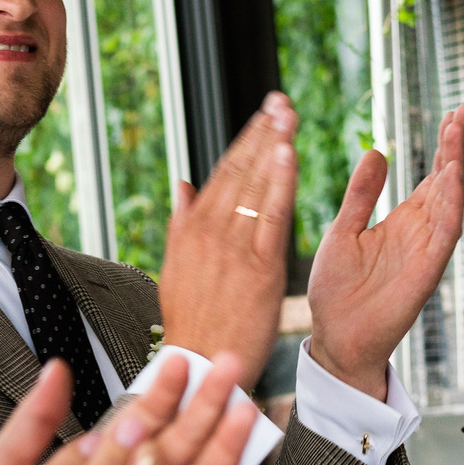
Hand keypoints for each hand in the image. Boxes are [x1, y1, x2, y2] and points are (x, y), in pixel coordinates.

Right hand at [157, 94, 297, 376]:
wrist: (200, 364)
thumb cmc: (192, 321)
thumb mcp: (176, 268)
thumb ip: (181, 223)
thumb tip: (183, 184)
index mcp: (193, 229)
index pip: (224, 174)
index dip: (246, 141)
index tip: (264, 115)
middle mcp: (212, 232)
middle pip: (241, 172)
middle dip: (262, 133)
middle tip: (281, 100)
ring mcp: (235, 248)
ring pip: (256, 187)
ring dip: (273, 147)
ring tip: (287, 115)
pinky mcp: (260, 268)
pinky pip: (272, 217)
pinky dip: (279, 184)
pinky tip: (287, 155)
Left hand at [305, 105, 463, 398]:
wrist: (335, 341)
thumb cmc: (337, 293)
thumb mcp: (342, 231)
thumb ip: (360, 195)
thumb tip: (375, 151)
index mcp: (403, 221)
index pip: (431, 175)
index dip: (444, 145)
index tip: (453, 112)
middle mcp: (421, 232)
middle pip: (448, 180)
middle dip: (458, 145)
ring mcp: (427, 251)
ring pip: (451, 200)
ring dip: (457, 165)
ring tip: (459, 129)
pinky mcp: (426, 271)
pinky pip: (445, 233)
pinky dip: (451, 204)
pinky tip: (452, 176)